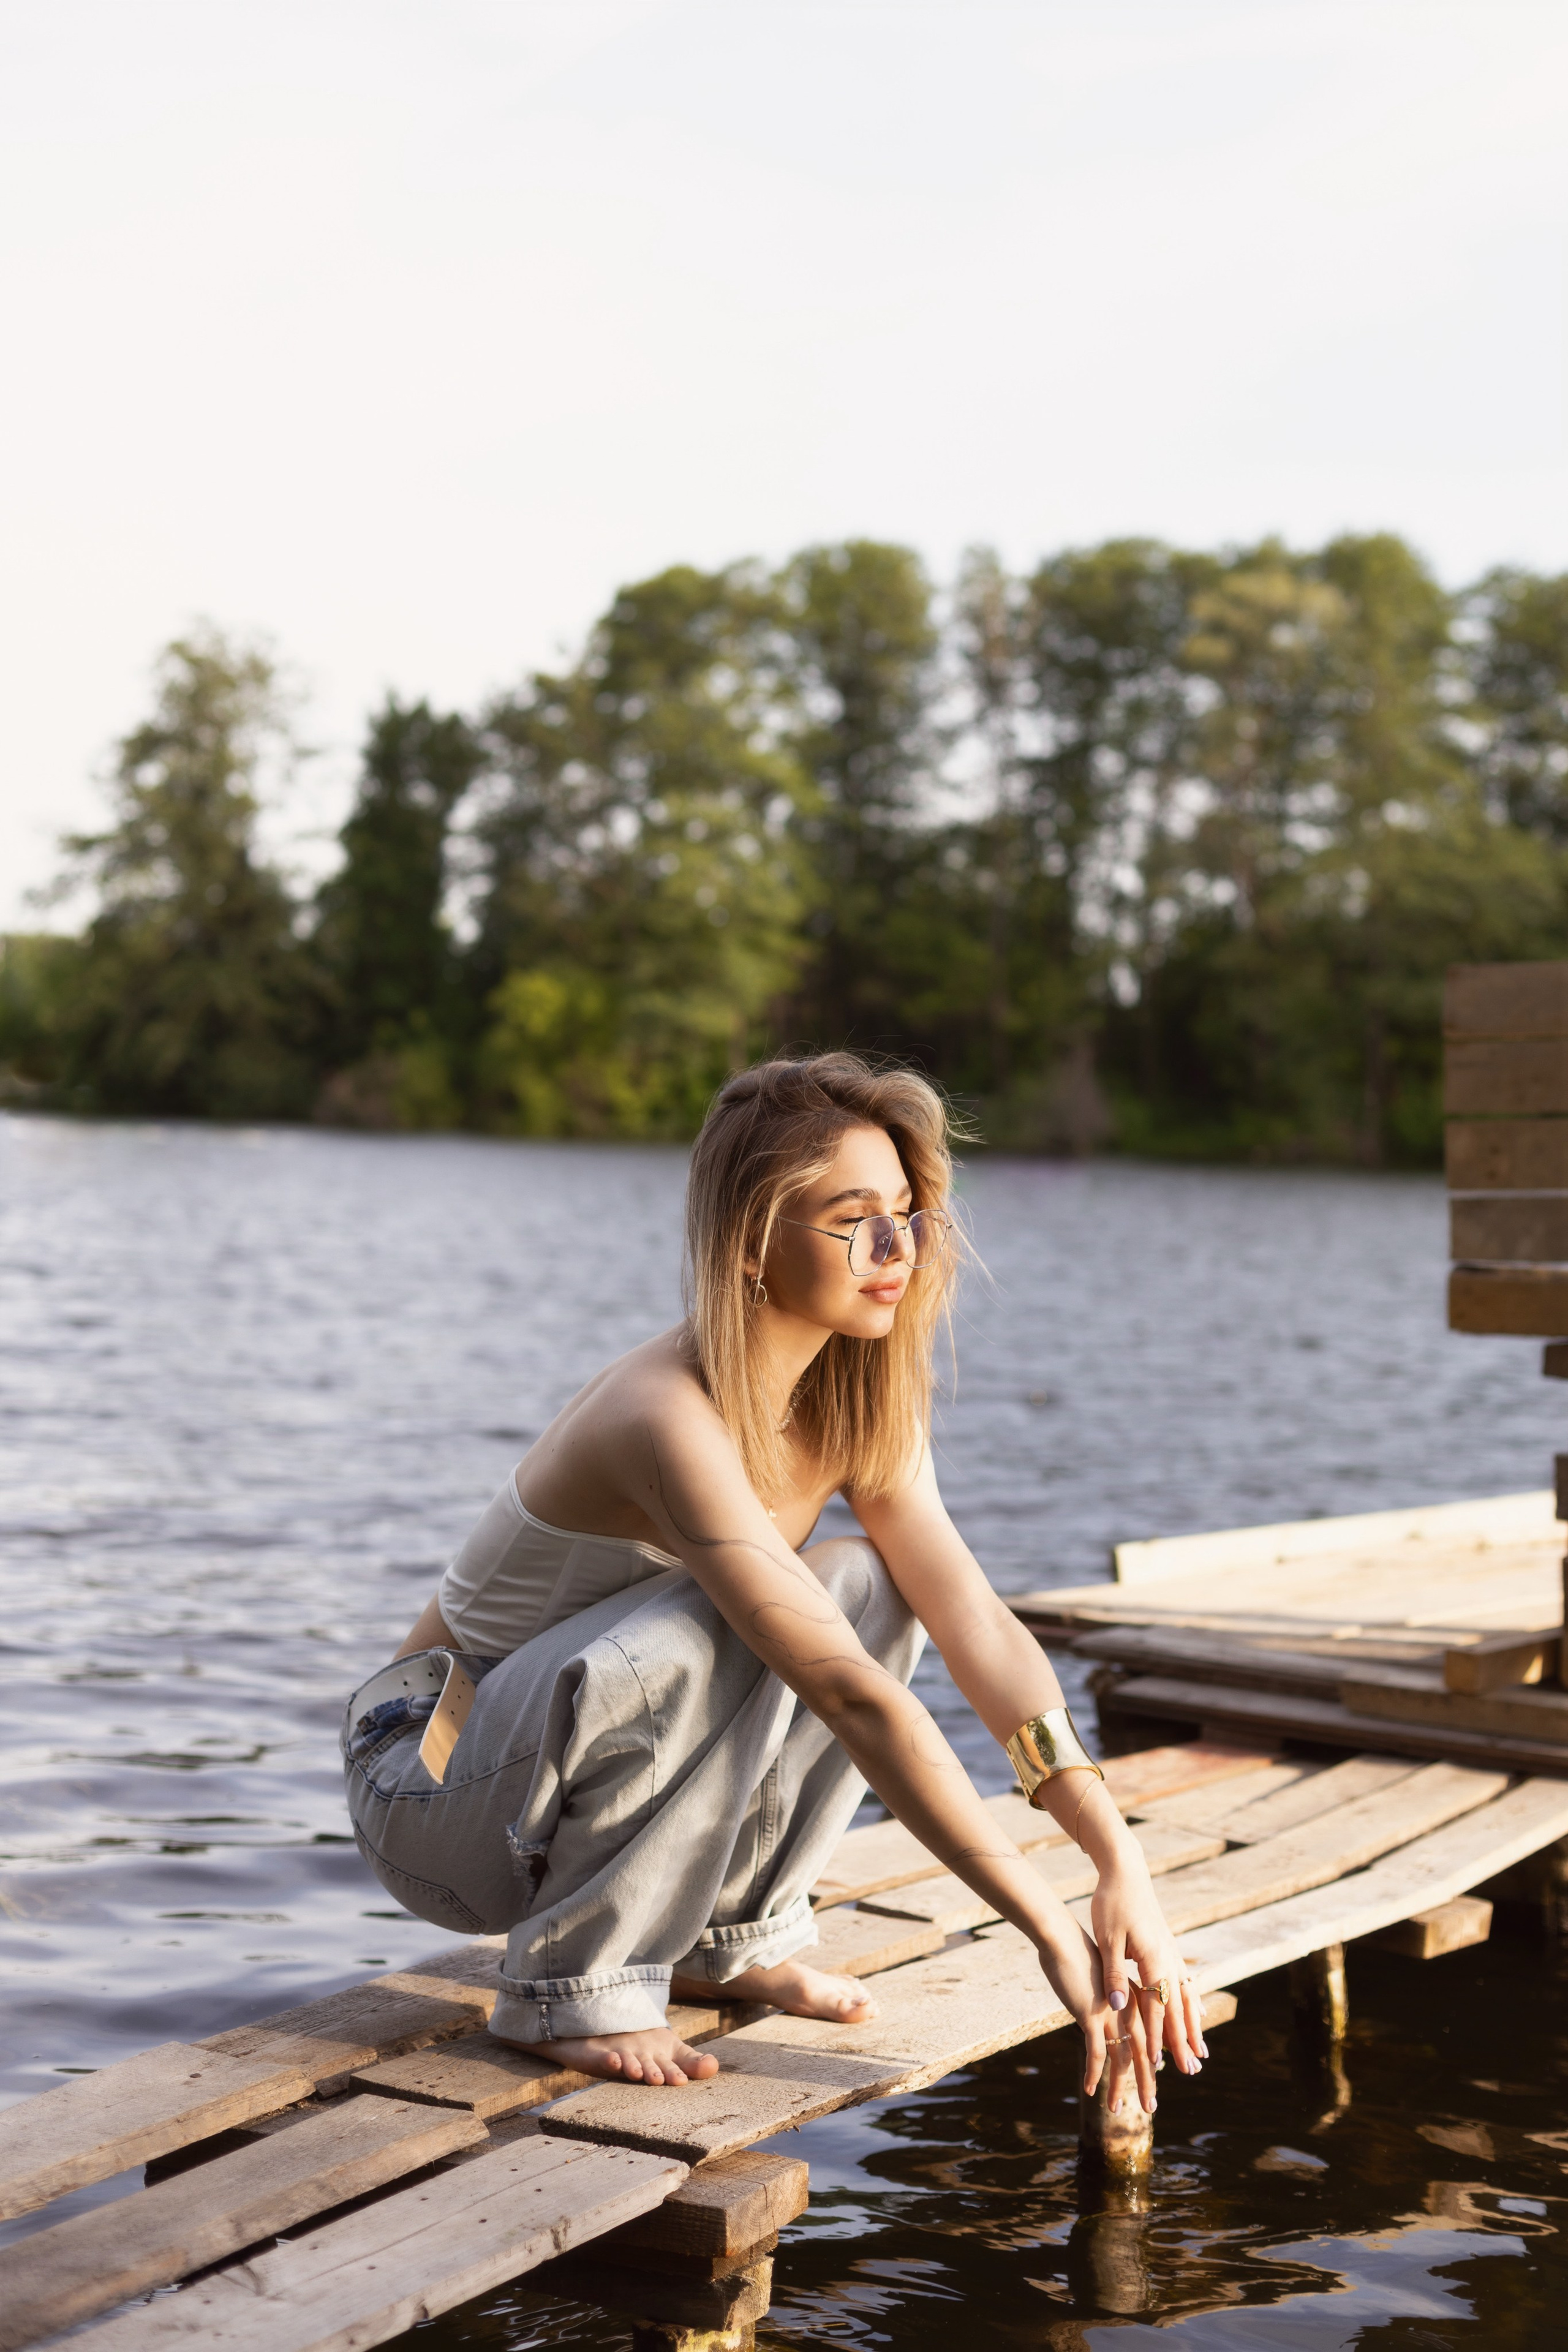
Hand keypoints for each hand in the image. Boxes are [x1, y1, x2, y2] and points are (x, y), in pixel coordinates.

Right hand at [1036, 1922, 1156, 2115]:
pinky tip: (1089, 2090)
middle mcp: (1127, 2009)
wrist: (1062, 1937)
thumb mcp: (1097, 1979)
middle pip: (1143, 2054)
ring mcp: (1112, 2013)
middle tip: (1151, 2108)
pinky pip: (1096, 2053)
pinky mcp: (1092, 2016)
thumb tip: (1105, 2011)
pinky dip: (1093, 2074)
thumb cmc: (1076, 1954)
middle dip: (1147, 2084)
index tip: (1157, 2081)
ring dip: (1120, 2087)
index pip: (1148, 2038)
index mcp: (1131, 2000)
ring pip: (1123, 2060)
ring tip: (1116, 2110)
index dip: (1154, 2061)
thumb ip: (1106, 1998)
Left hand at [1090, 1854, 1207, 2077]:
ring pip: (1187, 1998)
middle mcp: (1169, 1960)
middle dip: (1185, 2042)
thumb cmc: (1112, 1904)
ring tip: (1202, 2052)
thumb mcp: (1107, 1939)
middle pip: (1178, 2009)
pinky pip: (1185, 1983)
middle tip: (1193, 2072)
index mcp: (1154, 1960)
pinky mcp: (1168, 1947)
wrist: (1126, 1870)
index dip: (1159, 2038)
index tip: (1162, 2065)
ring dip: (1193, 2027)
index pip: (1157, 2008)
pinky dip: (1192, 2004)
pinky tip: (1197, 2013)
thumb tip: (1116, 2006)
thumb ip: (1112, 1974)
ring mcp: (1172, 1953)